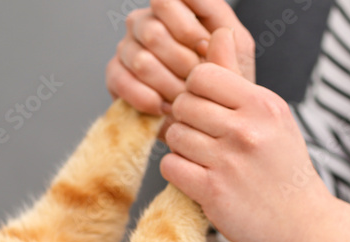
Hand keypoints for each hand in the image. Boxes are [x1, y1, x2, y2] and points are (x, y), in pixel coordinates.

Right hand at [106, 0, 255, 116]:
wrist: (198, 122)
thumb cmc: (218, 86)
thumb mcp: (235, 62)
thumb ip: (228, 46)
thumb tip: (218, 34)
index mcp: (176, 9)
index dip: (188, 28)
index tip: (204, 49)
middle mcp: (147, 22)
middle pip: (154, 32)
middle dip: (182, 64)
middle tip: (197, 82)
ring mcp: (128, 47)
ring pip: (141, 61)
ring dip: (168, 86)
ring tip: (185, 99)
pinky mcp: (115, 74)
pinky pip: (123, 83)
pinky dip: (148, 100)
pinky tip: (165, 108)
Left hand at [161, 28, 329, 241]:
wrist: (303, 225)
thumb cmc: (284, 169)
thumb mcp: (271, 117)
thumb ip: (238, 79)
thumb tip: (218, 32)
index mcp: (263, 104)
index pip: (202, 75)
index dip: (195, 90)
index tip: (205, 109)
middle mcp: (247, 129)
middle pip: (183, 105)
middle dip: (185, 120)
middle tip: (201, 137)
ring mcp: (229, 161)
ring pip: (173, 135)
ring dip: (180, 148)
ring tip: (202, 159)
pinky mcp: (213, 192)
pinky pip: (170, 166)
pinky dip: (177, 172)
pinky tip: (197, 178)